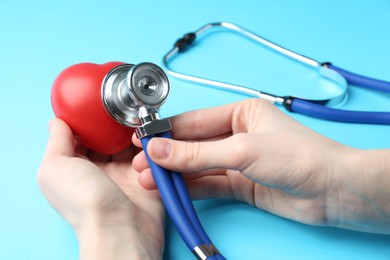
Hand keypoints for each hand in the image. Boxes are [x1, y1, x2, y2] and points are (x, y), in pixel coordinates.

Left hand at [37, 118, 163, 259]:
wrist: (121, 227)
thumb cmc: (85, 201)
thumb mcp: (55, 167)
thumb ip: (56, 141)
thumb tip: (56, 122)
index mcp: (75, 167)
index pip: (81, 136)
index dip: (89, 120)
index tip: (98, 105)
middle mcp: (98, 170)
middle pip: (107, 138)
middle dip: (114, 124)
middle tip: (123, 111)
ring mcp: (122, 173)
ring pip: (129, 144)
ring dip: (134, 133)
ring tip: (138, 122)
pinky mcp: (144, 177)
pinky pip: (148, 154)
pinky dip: (148, 145)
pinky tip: (148, 137)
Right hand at [132, 99, 389, 233]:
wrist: (331, 191)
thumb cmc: (299, 158)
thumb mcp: (241, 151)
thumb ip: (197, 154)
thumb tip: (160, 151)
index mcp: (240, 113)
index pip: (194, 121)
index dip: (167, 131)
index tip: (142, 139)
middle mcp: (237, 135)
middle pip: (193, 144)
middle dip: (167, 155)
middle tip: (140, 164)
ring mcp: (238, 161)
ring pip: (198, 166)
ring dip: (175, 173)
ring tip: (147, 179)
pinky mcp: (241, 183)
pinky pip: (209, 184)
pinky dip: (190, 187)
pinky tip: (171, 190)